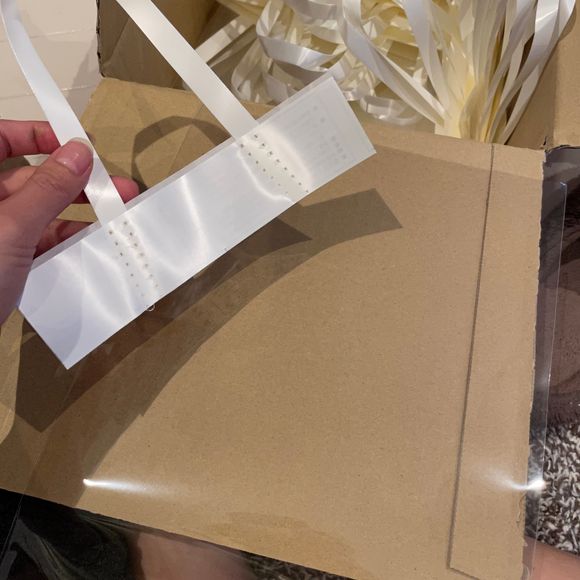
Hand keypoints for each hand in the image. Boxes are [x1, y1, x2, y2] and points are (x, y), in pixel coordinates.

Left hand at [0, 120, 138, 324]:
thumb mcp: (12, 229)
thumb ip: (47, 190)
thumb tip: (79, 152)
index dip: (34, 135)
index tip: (73, 144)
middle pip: (28, 179)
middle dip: (73, 182)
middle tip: (114, 187)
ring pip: (39, 213)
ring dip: (76, 215)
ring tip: (116, 218)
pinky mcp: (5, 260)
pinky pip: (39, 242)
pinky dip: (65, 242)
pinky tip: (93, 244)